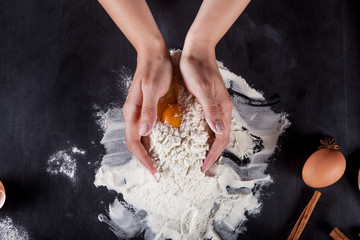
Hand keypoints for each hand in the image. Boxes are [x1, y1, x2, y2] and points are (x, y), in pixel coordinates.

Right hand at [123, 47, 172, 173]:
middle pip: (135, 143)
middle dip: (144, 159)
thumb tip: (143, 132)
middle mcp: (133, 114)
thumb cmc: (155, 70)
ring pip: (139, 137)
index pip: (134, 141)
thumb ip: (148, 110)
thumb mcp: (154, 89)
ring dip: (147, 151)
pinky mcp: (145, 108)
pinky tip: (162, 144)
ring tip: (158, 162)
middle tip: (157, 172)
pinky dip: (152, 140)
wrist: (154, 54)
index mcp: (132, 111)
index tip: (154, 170)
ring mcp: (138, 111)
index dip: (143, 158)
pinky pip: (146, 129)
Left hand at [180, 40, 232, 172]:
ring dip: (207, 145)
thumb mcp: (202, 89)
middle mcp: (222, 109)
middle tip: (199, 166)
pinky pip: (207, 123)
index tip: (203, 166)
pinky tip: (192, 137)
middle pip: (220, 137)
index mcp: (223, 108)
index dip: (213, 154)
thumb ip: (211, 109)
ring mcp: (215, 105)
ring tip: (196, 156)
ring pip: (214, 131)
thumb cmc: (197, 68)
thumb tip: (219, 131)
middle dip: (211, 153)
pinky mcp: (207, 102)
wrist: (197, 50)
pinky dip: (202, 134)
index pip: (222, 138)